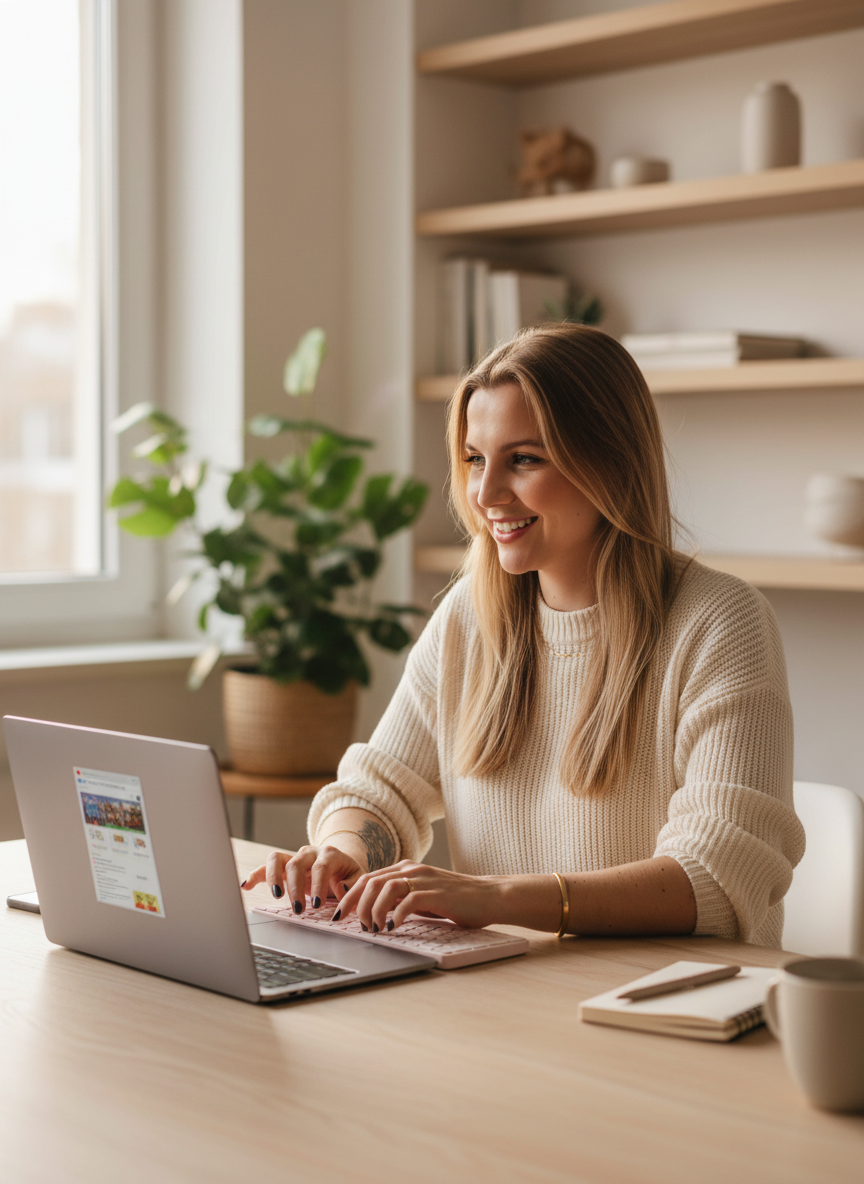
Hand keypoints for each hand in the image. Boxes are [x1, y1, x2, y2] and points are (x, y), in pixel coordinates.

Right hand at [241, 844, 364, 913]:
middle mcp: (310, 852)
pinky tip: (246, 885)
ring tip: (277, 896)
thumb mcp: (358, 879)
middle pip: (297, 863)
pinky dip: (256, 874)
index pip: (321, 867)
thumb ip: (354, 886)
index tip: (316, 904)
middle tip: (299, 909)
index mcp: (330, 854)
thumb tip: (342, 890)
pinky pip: (266, 866)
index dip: (318, 885)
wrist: (341, 866)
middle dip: (296, 887)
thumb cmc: (349, 876)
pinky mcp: (283, 865)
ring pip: (278, 858)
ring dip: (274, 878)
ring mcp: (295, 857)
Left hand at [337, 861, 504, 931]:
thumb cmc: (456, 900)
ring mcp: (424, 879)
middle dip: (355, 905)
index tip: (339, 914)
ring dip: (374, 910)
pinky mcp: (436, 893)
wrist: (489, 896)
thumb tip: (374, 913)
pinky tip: (393, 927)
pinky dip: (396, 915)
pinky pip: (408, 901)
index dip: (350, 896)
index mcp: (406, 868)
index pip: (368, 878)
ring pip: (384, 889)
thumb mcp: (423, 897)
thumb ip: (401, 899)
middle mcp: (412, 869)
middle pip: (370, 882)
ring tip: (374, 928)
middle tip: (353, 925)